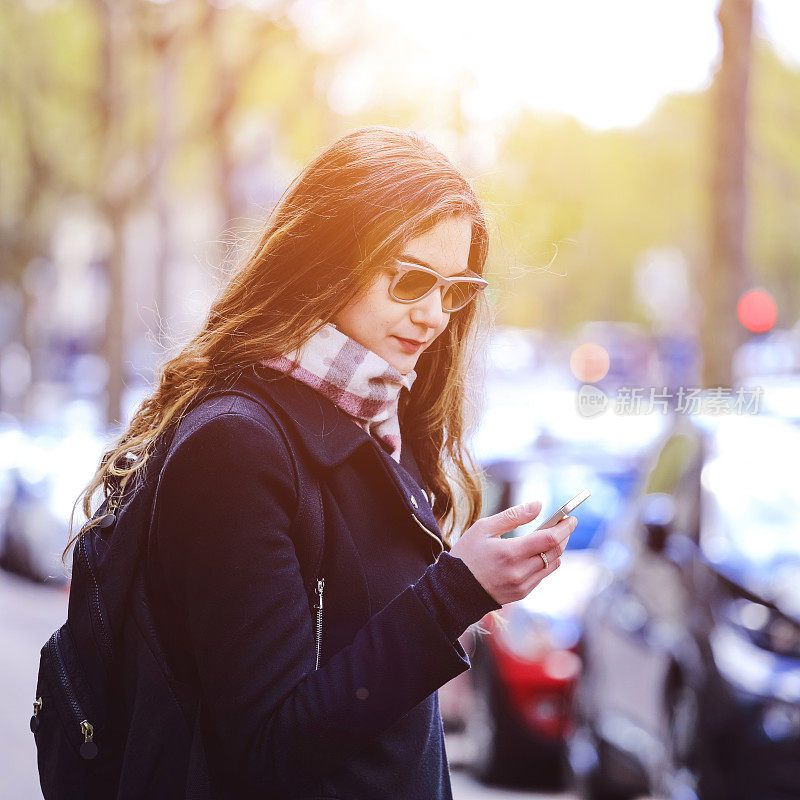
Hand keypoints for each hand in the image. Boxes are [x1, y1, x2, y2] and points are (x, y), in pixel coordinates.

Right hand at [449, 501, 576, 605]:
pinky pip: (543, 575)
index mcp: (510, 554)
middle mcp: (520, 572)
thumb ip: (514, 516)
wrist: (454, 590)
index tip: (570, 517)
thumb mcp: (484, 528)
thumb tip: (539, 505)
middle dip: (563, 536)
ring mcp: (522, 586)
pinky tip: (537, 551)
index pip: (549, 539)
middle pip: (556, 552)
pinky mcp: (522, 594)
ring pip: (553, 564)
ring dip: (556, 549)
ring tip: (550, 536)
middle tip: (563, 523)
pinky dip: (545, 561)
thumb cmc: (467, 554)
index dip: (564, 527)